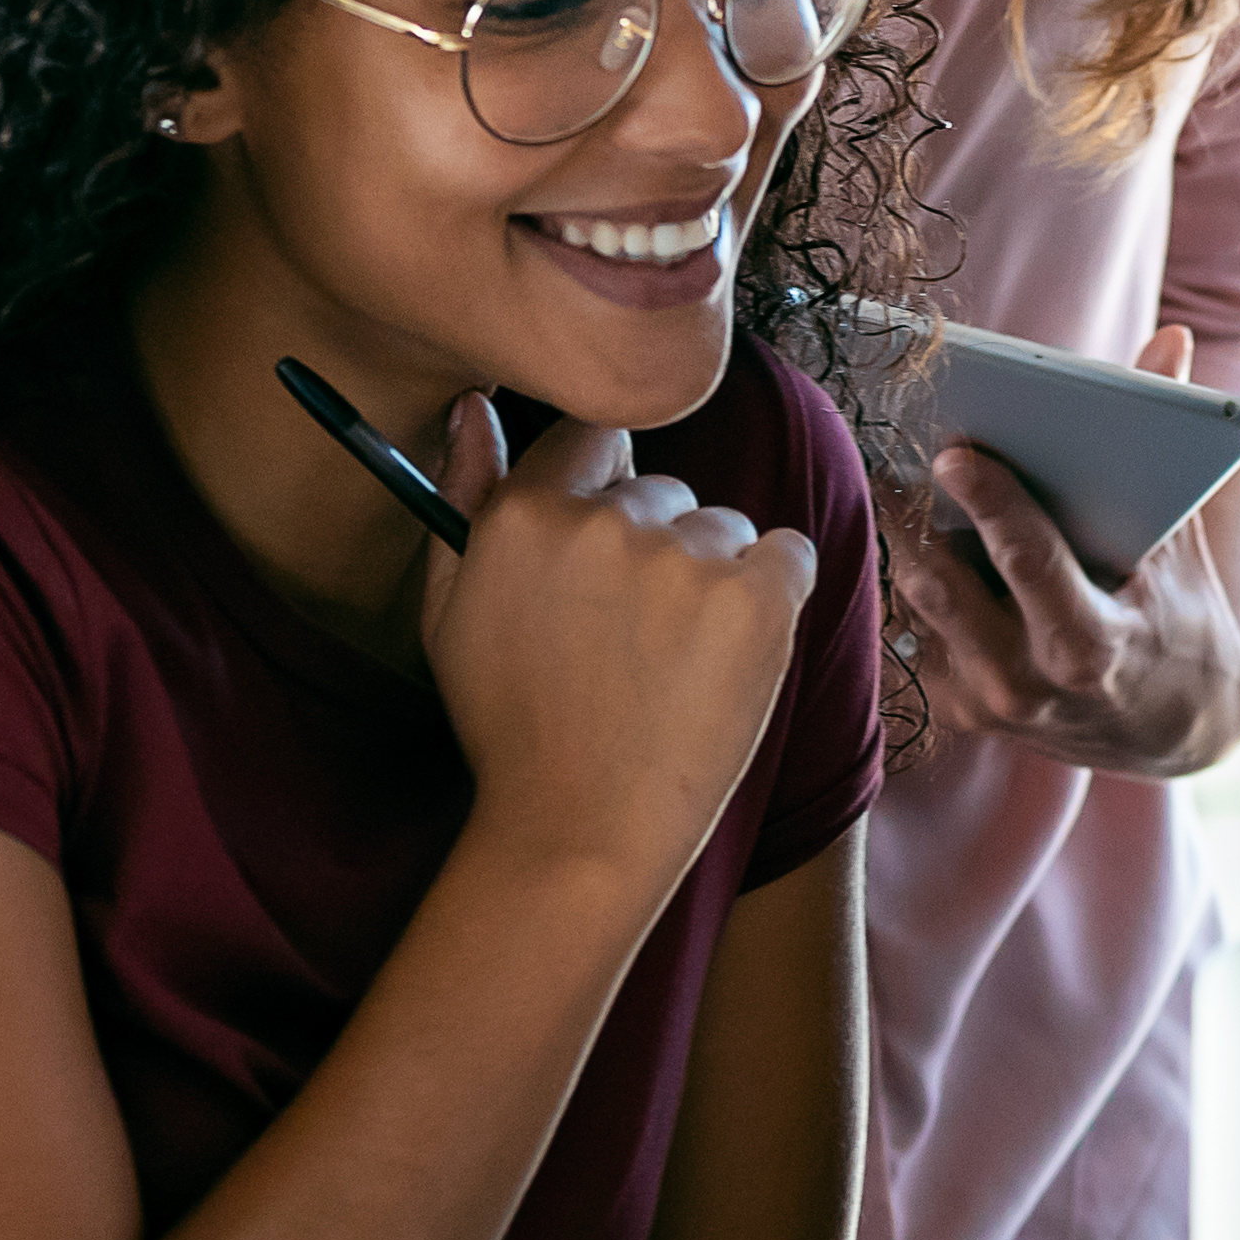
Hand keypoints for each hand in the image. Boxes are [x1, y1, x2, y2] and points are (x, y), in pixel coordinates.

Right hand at [419, 394, 818, 899]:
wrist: (579, 831)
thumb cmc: (513, 728)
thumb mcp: (451, 613)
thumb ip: (463, 499)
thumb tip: (476, 407)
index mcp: (525, 514)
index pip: (592, 438)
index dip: (608, 493)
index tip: (608, 555)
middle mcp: (605, 521)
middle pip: (663, 492)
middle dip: (658, 548)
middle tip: (630, 642)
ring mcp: (686, 557)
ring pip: (725, 528)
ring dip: (715, 578)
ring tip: (674, 666)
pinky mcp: (759, 597)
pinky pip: (788, 556)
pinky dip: (775, 597)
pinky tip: (732, 659)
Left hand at [899, 328, 1239, 781]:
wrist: (1172, 732)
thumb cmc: (1179, 622)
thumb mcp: (1181, 544)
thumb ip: (1164, 445)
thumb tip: (1171, 341)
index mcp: (1091, 647)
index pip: (1030, 566)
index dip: (992, 504)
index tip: (955, 450)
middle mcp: (1027, 684)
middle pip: (942, 587)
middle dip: (908, 513)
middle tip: (882, 441)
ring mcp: (983, 703)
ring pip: (912, 602)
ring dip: (895, 535)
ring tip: (876, 465)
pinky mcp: (952, 708)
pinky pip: (907, 627)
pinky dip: (904, 572)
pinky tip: (898, 523)